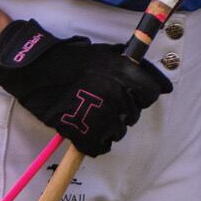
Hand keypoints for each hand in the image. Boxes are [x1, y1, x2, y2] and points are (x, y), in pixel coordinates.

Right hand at [0, 17, 171, 157]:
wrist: (36, 70)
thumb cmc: (71, 59)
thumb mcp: (108, 54)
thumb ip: (134, 67)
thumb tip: (164, 84)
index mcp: (126, 74)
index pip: (151, 93)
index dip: (142, 94)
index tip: (133, 93)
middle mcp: (118, 95)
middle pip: (134, 114)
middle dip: (124, 109)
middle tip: (106, 102)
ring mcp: (100, 116)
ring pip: (119, 131)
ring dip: (110, 126)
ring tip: (94, 115)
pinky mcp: (82, 132)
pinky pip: (100, 147)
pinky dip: (97, 143)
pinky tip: (89, 133)